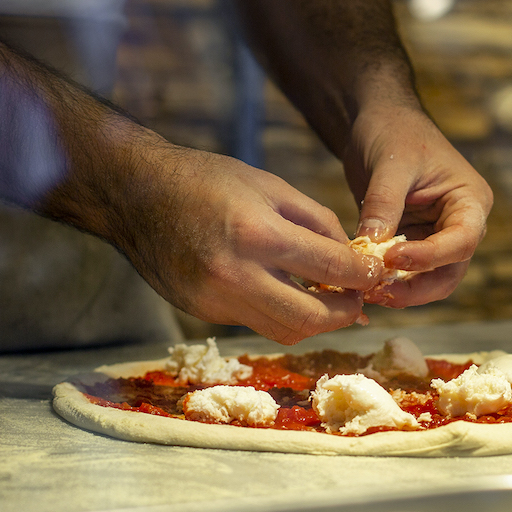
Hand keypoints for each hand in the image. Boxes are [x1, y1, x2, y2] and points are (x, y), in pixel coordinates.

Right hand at [107, 141, 382, 343]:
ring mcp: (215, 300)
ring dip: (313, 321)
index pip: (329, 269)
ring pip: (283, 331)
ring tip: (325, 300)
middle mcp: (235, 275)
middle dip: (343, 314)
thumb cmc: (207, 180)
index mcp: (257, 234)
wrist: (136, 194)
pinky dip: (276, 312)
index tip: (376, 274)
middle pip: (310, 319)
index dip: (363, 276)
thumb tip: (352, 258)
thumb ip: (317, 222)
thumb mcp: (269, 186)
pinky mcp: (202, 312)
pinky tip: (282, 292)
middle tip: (356, 300)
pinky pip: (254, 322)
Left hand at [342, 103, 492, 306]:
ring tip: (366, 292)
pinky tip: (362, 284)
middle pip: (449, 272)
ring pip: (428, 281)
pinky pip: (405, 274)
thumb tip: (371, 246)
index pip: (462, 241)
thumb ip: (384, 205)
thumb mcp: (390, 164)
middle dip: (415, 288)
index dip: (429, 257)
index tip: (392, 258)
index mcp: (470, 201)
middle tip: (377, 291)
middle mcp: (460, 225)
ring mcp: (437, 237)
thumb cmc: (394, 132)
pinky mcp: (413, 244)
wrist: (378, 123)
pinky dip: (387, 283)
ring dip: (400, 292)